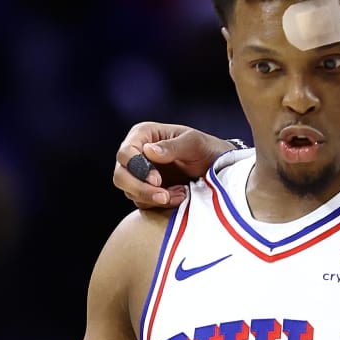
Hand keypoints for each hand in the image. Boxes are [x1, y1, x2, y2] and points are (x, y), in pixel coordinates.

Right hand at [112, 123, 232, 209]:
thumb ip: (172, 147)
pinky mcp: (146, 191)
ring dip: (153, 198)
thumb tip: (147, 150)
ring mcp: (139, 174)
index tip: (157, 180)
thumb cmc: (206, 149)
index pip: (125, 153)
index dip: (137, 168)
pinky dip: (159, 204)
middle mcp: (136, 154)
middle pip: (121, 176)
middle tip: (164, 196)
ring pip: (129, 192)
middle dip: (141, 189)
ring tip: (181, 194)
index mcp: (143, 135)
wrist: (218, 168)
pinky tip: (180, 197)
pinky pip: (142, 202)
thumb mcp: (194, 143)